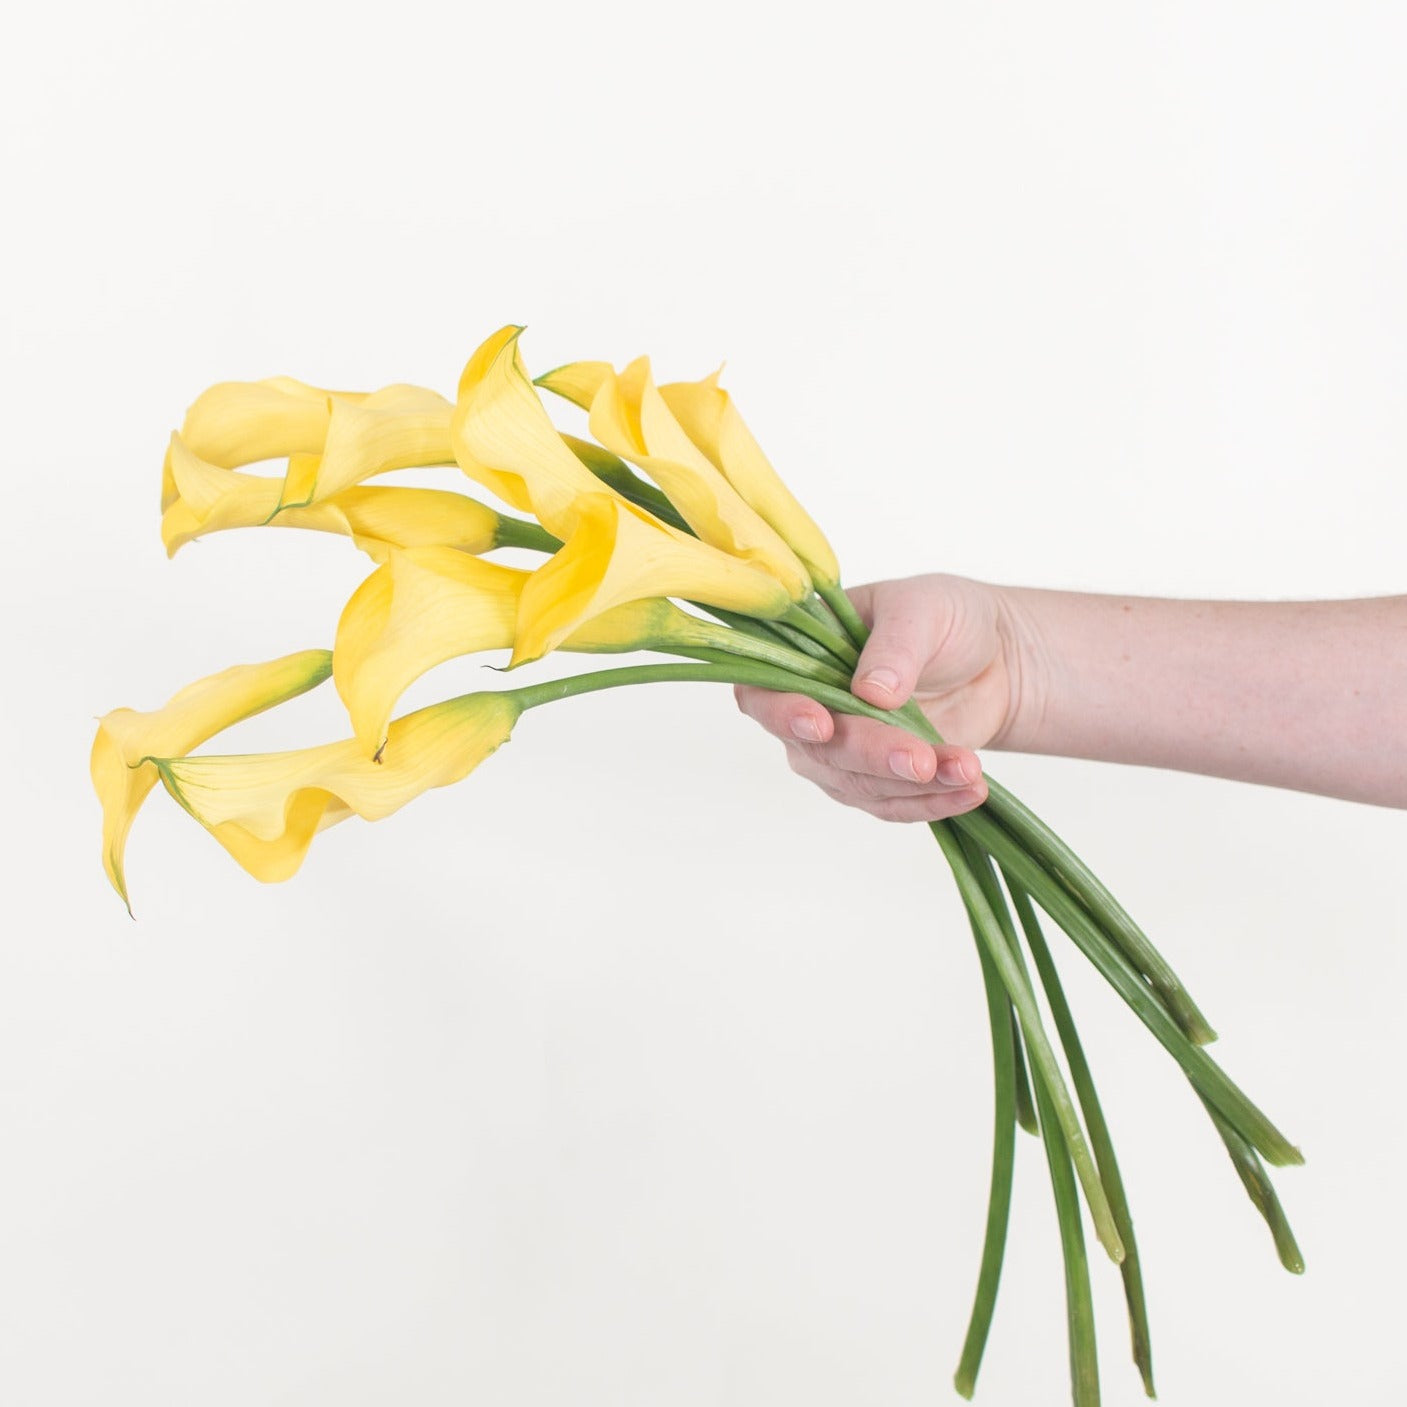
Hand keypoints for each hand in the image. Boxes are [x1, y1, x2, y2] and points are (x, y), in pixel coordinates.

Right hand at [735, 574, 1022, 821]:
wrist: (998, 659)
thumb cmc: (947, 619)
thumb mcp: (923, 611)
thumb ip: (895, 647)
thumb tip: (872, 692)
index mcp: (803, 654)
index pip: (766, 693)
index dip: (783, 714)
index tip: (820, 726)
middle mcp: (811, 708)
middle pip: (818, 750)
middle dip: (872, 756)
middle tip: (920, 759)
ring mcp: (843, 751)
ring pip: (858, 785)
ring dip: (912, 784)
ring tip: (967, 769)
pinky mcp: (879, 782)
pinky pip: (895, 805)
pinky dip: (933, 802)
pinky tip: (969, 789)